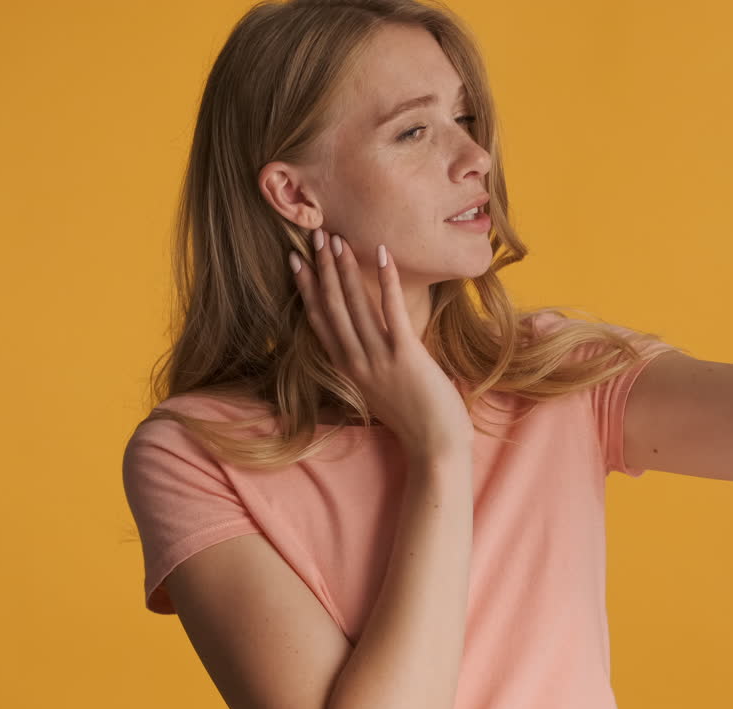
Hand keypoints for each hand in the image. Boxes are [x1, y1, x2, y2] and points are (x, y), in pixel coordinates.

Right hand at [289, 228, 473, 459]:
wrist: (435, 449)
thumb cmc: (418, 422)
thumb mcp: (384, 390)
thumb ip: (375, 366)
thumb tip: (377, 342)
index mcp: (349, 370)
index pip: (321, 322)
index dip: (308, 290)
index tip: (297, 262)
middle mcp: (356, 363)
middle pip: (333, 307)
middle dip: (322, 269)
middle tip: (314, 235)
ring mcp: (379, 359)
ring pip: (355, 306)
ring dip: (345, 269)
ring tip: (337, 239)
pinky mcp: (405, 356)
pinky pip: (392, 312)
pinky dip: (386, 281)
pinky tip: (382, 254)